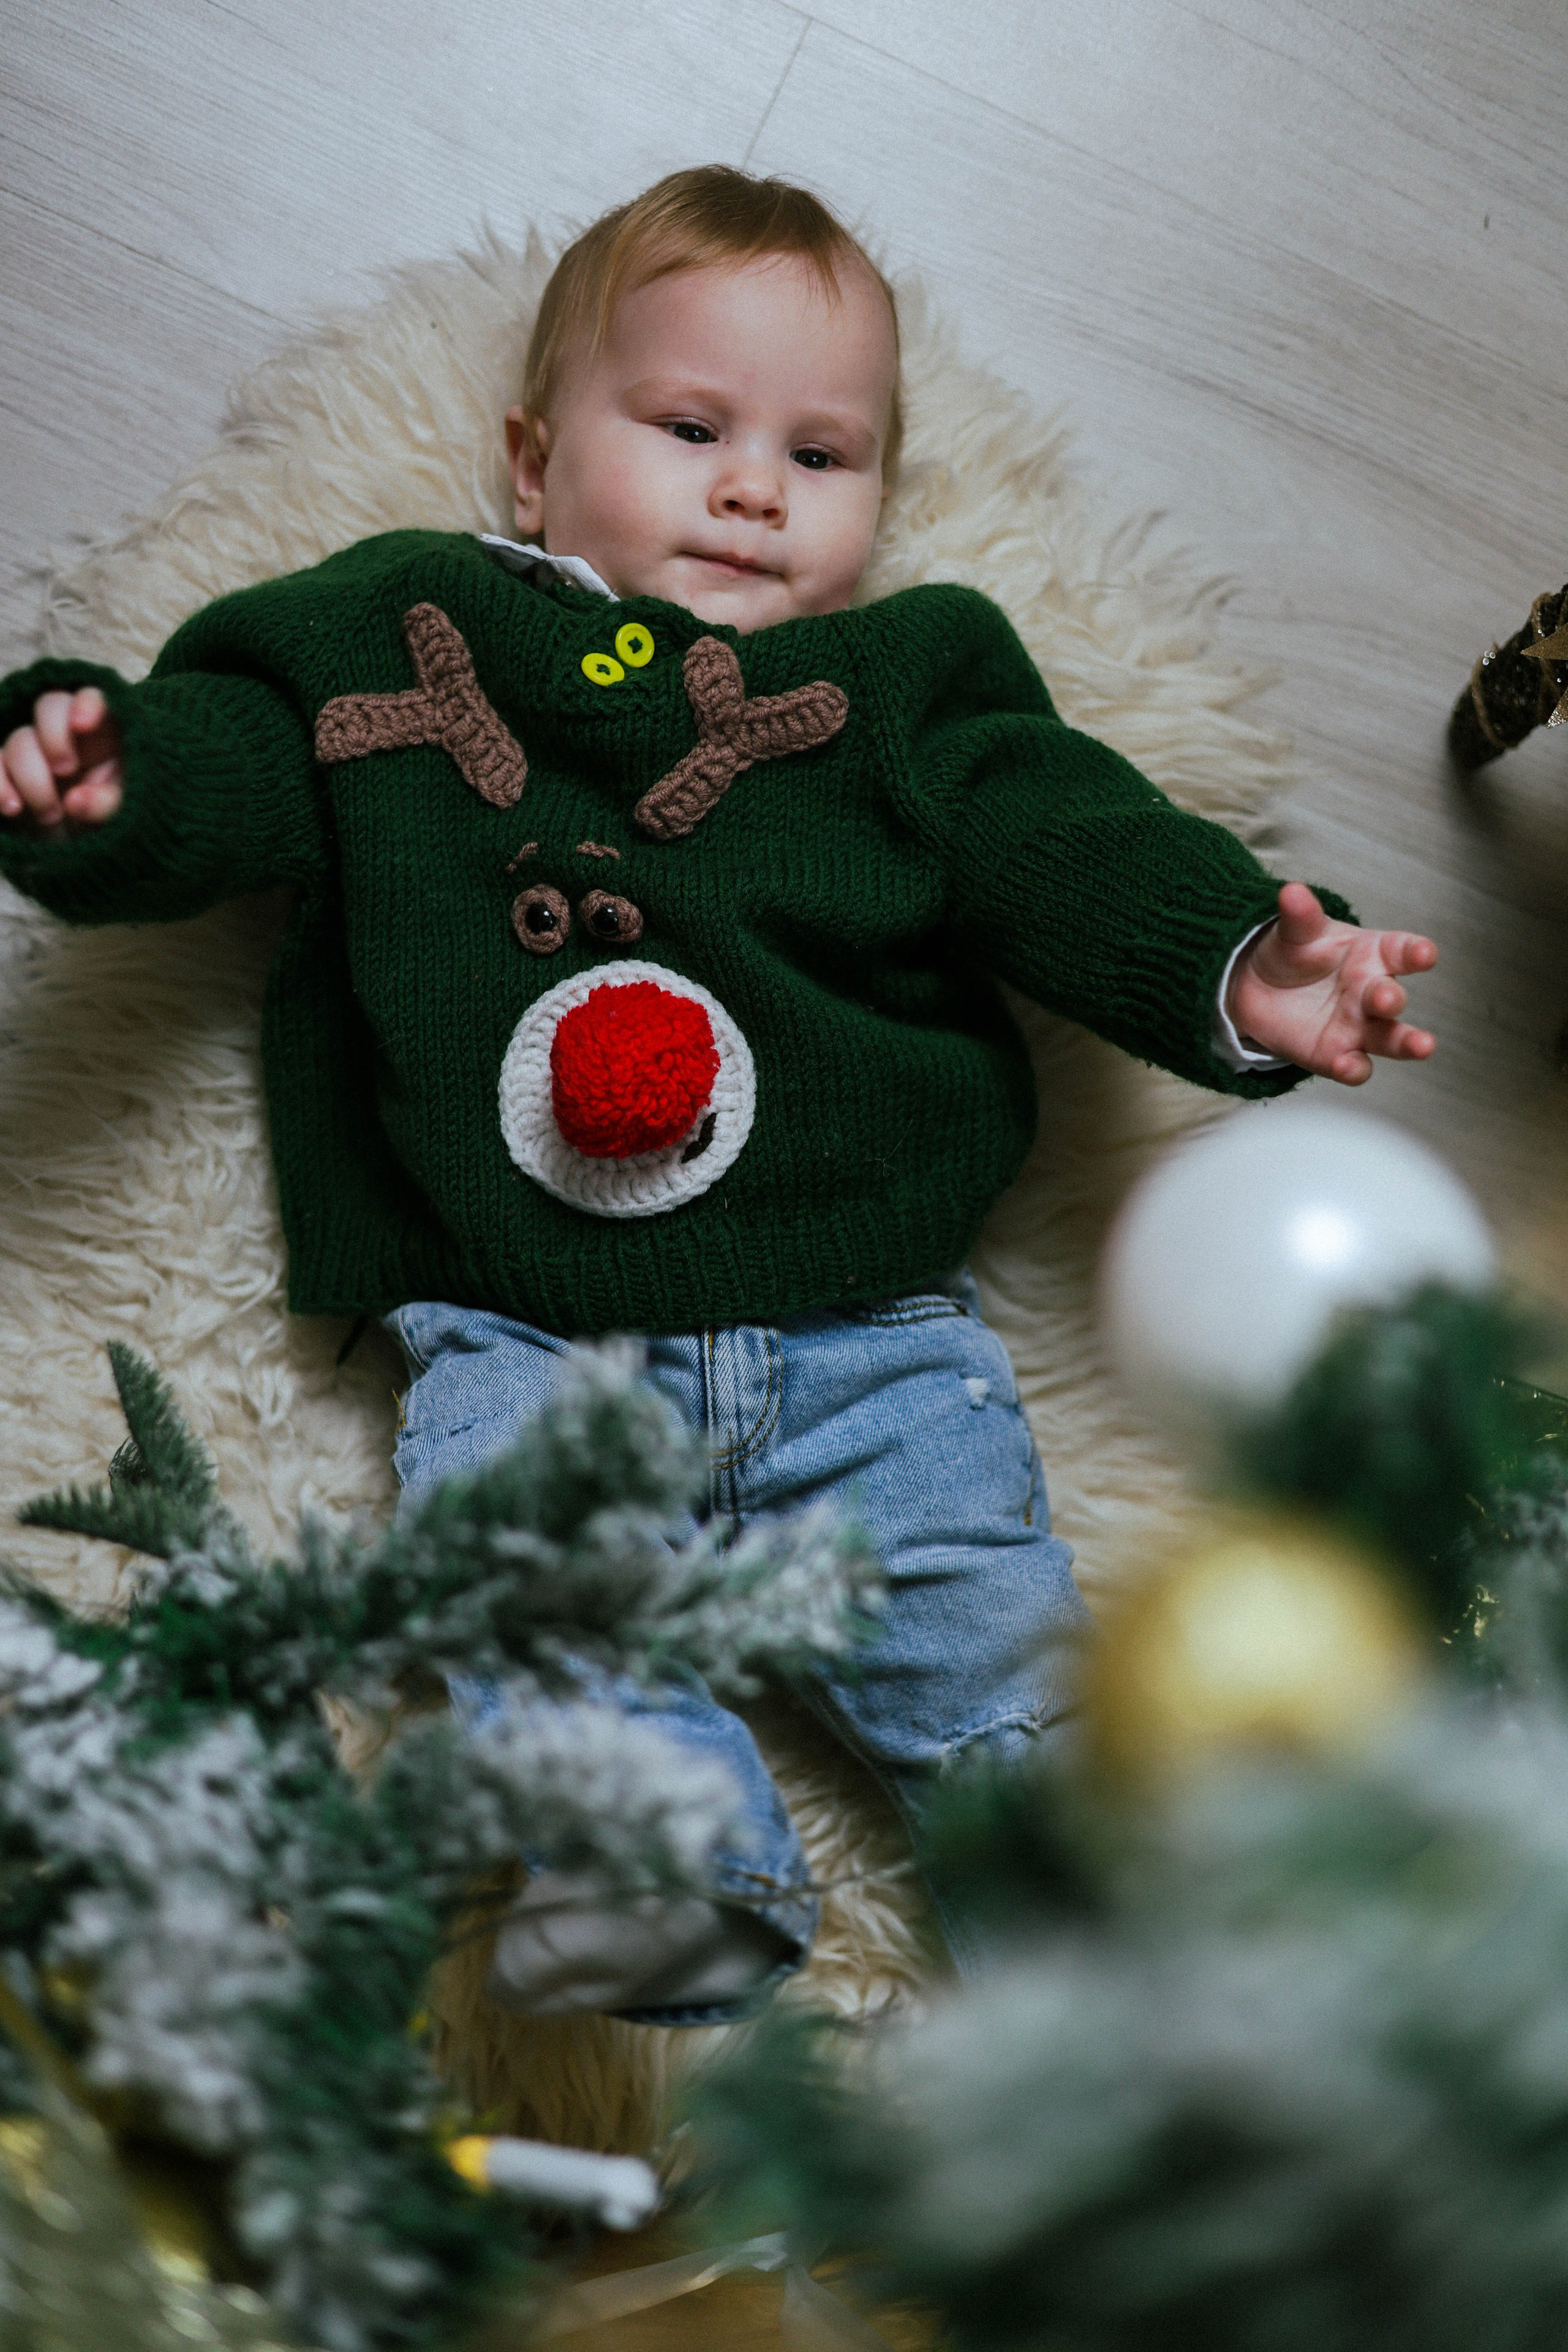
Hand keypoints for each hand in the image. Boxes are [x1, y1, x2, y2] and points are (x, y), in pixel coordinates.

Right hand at [1, 688, 123, 827]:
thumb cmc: (109, 819)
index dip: (86, 704)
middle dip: (55, 737)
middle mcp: (66, 732)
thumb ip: (107, 803)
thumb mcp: (123, 814)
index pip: (93, 698)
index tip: (83, 725)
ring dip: (33, 778)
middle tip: (66, 770)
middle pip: (49, 706)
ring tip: (51, 815)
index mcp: (103, 731)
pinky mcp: (7, 771)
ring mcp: (34, 749)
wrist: (82, 849)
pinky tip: (11, 808)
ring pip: (20, 740)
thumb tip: (74, 801)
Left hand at [1228, 882, 1435, 1084]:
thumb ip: (1299, 917)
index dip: (1416, 952)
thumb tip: (1291, 891)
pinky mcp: (1338, 1055)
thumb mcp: (1296, 932)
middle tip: (1388, 998)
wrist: (1257, 987)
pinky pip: (1354, 1066)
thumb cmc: (1293, 952)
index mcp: (1372, 954)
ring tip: (1423, 1046)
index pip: (1401, 950)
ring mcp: (1359, 1027)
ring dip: (1408, 1043)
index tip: (1425, 954)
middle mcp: (1372, 991)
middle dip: (1392, 998)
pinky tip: (1348, 1066)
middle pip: (1392, 996)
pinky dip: (1354, 1068)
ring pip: (1391, 1038)